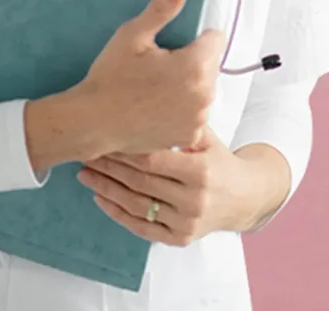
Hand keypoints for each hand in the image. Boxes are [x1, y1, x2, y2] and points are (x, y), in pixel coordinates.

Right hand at [76, 0, 224, 154]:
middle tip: (159, 66)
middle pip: (210, 65)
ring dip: (190, 86)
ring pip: (204, 89)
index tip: (173, 44)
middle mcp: (205, 95)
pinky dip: (183, 109)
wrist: (94, 121)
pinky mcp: (189, 136)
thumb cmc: (112, 76)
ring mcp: (198, 119)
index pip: (216, 39)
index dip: (196, 37)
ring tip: (157, 87)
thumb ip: (161, 10)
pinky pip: (196, 113)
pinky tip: (159, 107)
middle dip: (193, 61)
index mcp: (196, 66)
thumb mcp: (132, 35)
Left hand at [76, 126, 251, 246]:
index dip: (125, 149)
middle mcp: (193, 201)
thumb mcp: (207, 137)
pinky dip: (118, 215)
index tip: (104, 135)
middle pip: (141, 182)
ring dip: (106, 189)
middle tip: (86, 151)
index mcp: (200, 172)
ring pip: (137, 206)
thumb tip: (153, 89)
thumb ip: (181, 122)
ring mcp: (186, 223)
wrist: (244, 198)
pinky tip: (100, 198)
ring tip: (84, 173)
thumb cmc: (219, 160)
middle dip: (110, 167)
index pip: (153, 161)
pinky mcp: (180, 239)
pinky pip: (143, 228)